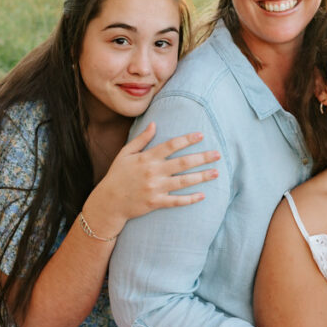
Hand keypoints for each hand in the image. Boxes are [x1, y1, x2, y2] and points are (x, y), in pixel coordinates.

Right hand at [82, 123, 219, 236]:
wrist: (108, 202)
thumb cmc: (117, 176)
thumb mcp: (125, 154)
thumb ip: (141, 139)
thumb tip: (154, 124)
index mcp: (147, 158)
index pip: (171, 145)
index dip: (187, 140)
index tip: (201, 135)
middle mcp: (153, 172)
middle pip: (183, 163)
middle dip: (202, 158)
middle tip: (218, 154)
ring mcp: (155, 188)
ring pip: (184, 181)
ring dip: (202, 177)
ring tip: (216, 172)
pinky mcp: (156, 203)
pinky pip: (176, 201)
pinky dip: (190, 199)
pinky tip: (203, 195)